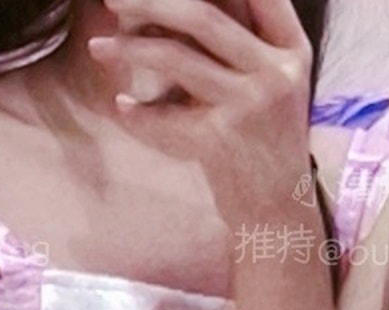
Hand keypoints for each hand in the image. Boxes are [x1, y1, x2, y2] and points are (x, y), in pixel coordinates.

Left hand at [88, 0, 313, 224]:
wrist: (278, 210)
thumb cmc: (263, 141)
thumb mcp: (266, 84)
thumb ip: (234, 46)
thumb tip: (164, 12)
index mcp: (291, 49)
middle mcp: (274, 71)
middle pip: (204, 16)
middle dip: (152, 1)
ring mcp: (248, 105)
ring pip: (178, 59)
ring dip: (130, 49)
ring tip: (97, 47)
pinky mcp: (221, 142)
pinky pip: (165, 117)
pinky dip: (138, 112)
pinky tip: (122, 105)